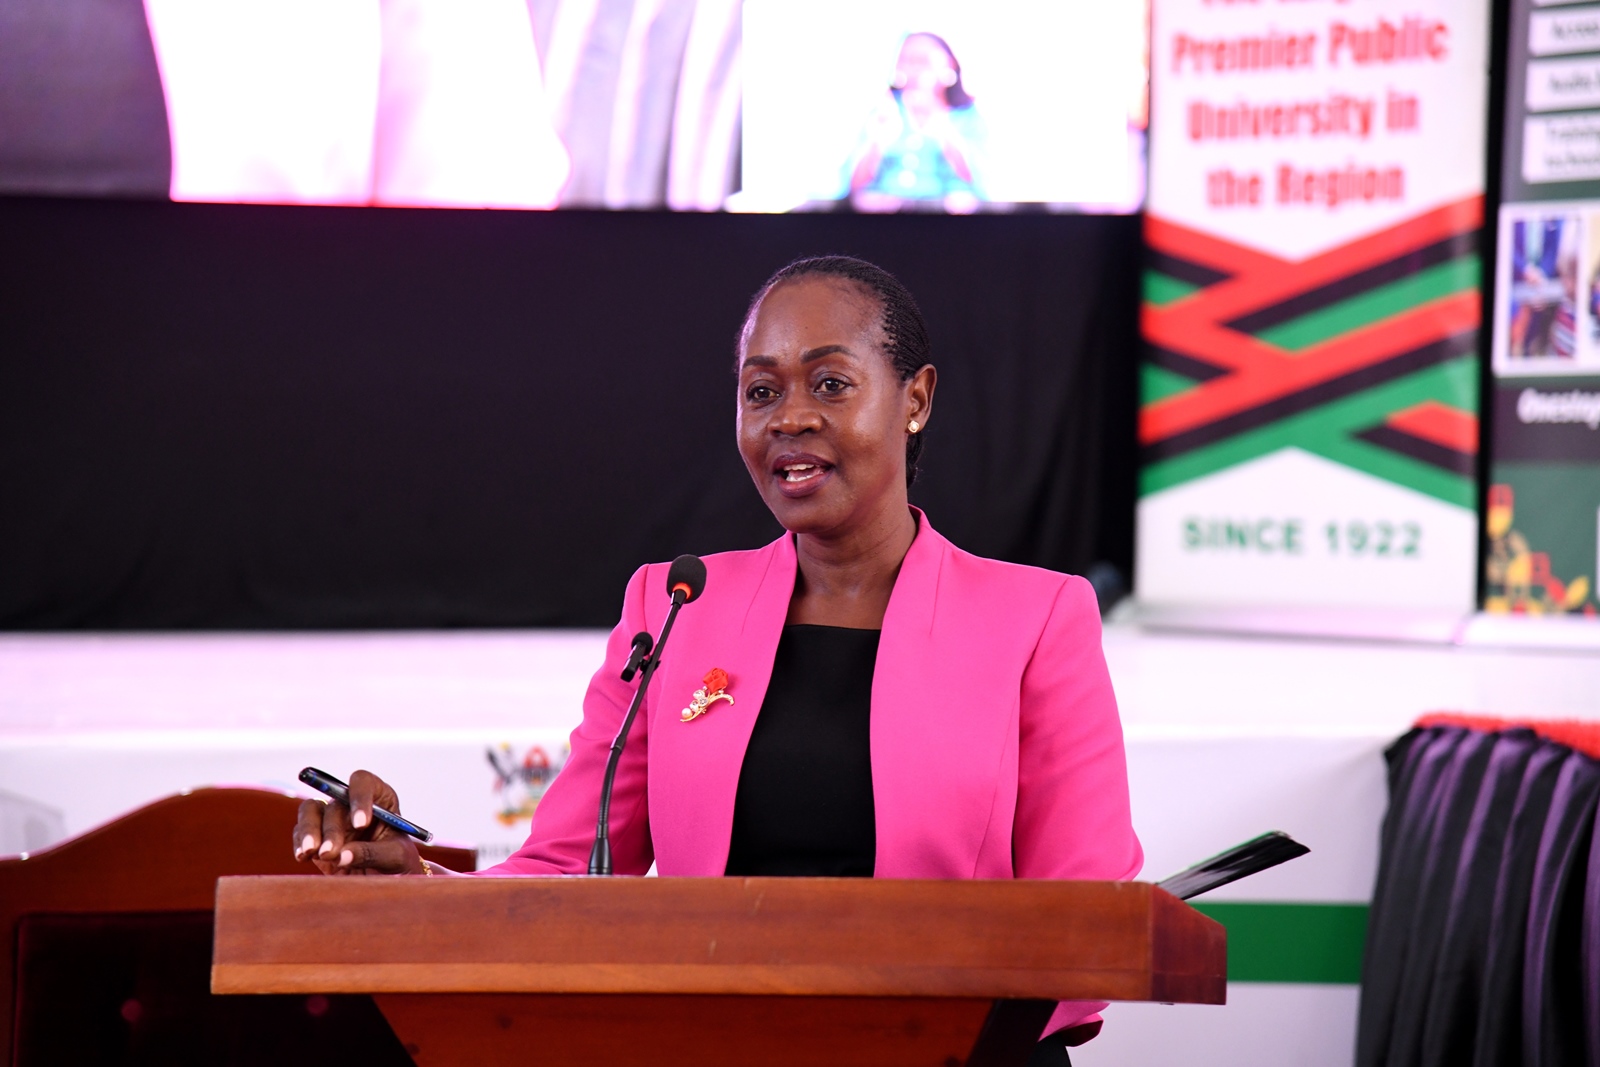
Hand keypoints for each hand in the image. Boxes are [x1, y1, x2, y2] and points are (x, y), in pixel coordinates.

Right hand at [292, 769, 424, 875]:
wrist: (385, 883)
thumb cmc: (399, 864)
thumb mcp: (396, 858)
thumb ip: (372, 853)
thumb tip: (341, 854)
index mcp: (379, 799)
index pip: (364, 782)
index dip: (360, 798)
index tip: (361, 824)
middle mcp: (352, 804)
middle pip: (335, 803)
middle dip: (332, 829)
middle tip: (331, 853)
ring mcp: (332, 819)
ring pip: (311, 810)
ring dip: (309, 831)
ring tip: (310, 852)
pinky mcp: (316, 836)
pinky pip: (301, 831)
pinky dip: (300, 842)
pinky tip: (303, 856)